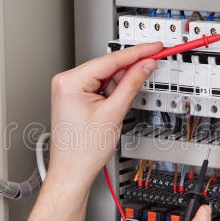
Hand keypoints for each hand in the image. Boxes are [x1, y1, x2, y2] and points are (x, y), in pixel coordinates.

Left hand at [48, 43, 161, 189]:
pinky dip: (112, 92)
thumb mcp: (114, 113)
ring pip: (105, 77)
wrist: (72, 172)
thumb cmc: (83, 151)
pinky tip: (117, 103)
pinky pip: (99, 87)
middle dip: (130, 68)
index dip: (137, 53)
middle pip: (107, 66)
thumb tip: (145, 66)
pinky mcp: (74, 97)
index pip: (110, 60)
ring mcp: (68, 89)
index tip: (154, 48)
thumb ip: (132, 84)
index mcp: (70, 82)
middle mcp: (65, 82)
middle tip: (154, 63)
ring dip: (120, 84)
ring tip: (123, 104)